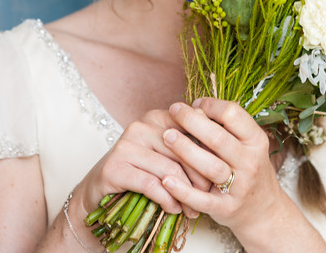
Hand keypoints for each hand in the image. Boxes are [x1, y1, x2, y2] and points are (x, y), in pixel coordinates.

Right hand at [79, 109, 209, 218]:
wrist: (101, 193)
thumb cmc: (141, 172)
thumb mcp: (166, 156)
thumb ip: (189, 147)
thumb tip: (225, 152)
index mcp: (157, 117)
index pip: (191, 127)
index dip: (208, 150)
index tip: (220, 169)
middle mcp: (141, 125)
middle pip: (182, 150)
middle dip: (199, 175)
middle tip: (209, 194)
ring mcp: (126, 145)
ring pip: (169, 169)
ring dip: (185, 194)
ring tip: (193, 208)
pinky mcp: (115, 167)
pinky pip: (151, 184)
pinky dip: (167, 199)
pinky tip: (174, 209)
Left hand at [160, 98, 284, 231]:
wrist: (263, 209)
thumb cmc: (247, 167)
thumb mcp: (247, 144)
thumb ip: (227, 127)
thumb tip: (195, 107)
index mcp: (256, 140)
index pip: (233, 114)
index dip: (211, 105)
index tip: (194, 104)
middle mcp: (250, 162)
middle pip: (218, 138)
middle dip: (192, 121)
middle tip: (174, 110)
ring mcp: (239, 187)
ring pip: (210, 167)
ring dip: (185, 150)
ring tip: (166, 136)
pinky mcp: (226, 208)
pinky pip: (202, 200)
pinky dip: (182, 190)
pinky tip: (166, 179)